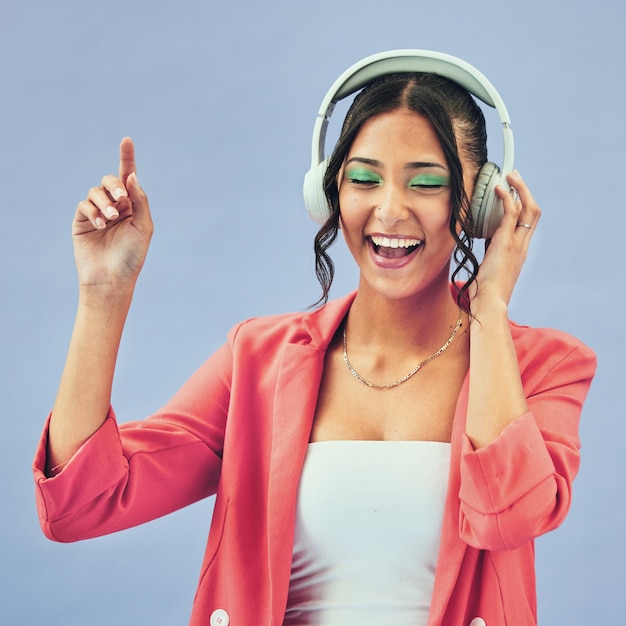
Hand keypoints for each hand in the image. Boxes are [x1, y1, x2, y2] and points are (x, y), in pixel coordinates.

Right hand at [72, 137, 153, 290]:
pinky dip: (93, 211)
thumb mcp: (144, 226)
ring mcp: (97, 213)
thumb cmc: (132, 256)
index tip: (127, 140)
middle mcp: (115, 206)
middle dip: (115, 185)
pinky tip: (100, 225)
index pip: (129, 178)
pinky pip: (84, 205)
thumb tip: (131, 175)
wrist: (112, 279)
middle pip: (111, 180)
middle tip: (121, 199)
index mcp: (133, 206)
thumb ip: (139, 200)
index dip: (127, 158)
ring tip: (111, 218)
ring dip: (105, 202)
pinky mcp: (82, 221)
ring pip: (96, 191)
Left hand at [470, 170, 540, 309]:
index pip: (527, 223)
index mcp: (519, 251)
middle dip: (525, 191)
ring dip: (520, 188)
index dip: (522, 206)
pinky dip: (507, 197)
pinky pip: (512, 213)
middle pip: (534, 212)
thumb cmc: (485, 292)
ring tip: (510, 175)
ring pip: (528, 208)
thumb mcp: (488, 269)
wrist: (489, 303)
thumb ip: (490, 255)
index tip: (512, 194)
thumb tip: (481, 248)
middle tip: (514, 176)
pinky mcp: (507, 242)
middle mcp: (523, 245)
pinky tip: (499, 189)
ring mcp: (517, 243)